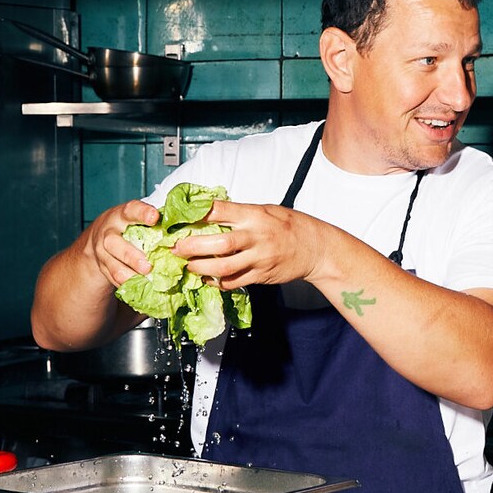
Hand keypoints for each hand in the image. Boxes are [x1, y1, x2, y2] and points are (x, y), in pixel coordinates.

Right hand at [86, 199, 158, 288]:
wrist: (98, 238)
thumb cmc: (127, 225)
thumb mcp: (136, 218)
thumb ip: (154, 222)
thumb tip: (186, 227)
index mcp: (121, 216)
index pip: (130, 211)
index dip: (142, 213)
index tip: (155, 217)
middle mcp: (108, 233)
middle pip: (113, 243)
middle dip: (131, 256)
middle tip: (148, 266)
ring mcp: (103, 253)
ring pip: (114, 266)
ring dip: (131, 275)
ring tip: (147, 281)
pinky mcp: (104, 269)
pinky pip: (115, 280)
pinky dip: (129, 285)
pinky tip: (143, 289)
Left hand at [177, 200, 328, 288]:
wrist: (316, 248)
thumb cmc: (290, 225)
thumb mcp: (266, 210)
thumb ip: (240, 213)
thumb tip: (209, 212)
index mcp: (255, 215)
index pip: (220, 210)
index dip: (196, 213)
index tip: (179, 217)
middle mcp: (256, 236)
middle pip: (219, 242)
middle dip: (192, 246)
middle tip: (175, 248)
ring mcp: (259, 258)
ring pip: (224, 266)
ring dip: (201, 267)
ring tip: (188, 265)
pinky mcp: (261, 276)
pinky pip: (234, 282)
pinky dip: (217, 281)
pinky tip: (207, 278)